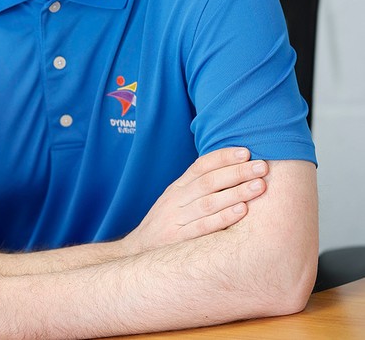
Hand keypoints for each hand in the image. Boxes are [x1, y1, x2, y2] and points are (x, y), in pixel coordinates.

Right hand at [124, 147, 267, 254]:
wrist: (139, 251)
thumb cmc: (167, 223)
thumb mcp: (176, 200)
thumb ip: (198, 188)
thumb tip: (233, 172)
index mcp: (178, 187)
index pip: (201, 165)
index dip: (223, 157)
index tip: (246, 152)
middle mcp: (177, 199)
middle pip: (208, 181)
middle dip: (237, 172)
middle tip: (262, 166)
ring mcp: (177, 219)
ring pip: (209, 202)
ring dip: (236, 192)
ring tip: (260, 186)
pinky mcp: (180, 239)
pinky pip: (204, 226)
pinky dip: (223, 218)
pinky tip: (242, 211)